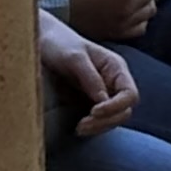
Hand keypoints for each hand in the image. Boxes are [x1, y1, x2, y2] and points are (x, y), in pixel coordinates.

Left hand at [36, 13, 135, 135]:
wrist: (41, 42)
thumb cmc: (58, 44)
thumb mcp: (74, 58)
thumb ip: (90, 77)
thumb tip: (103, 100)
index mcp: (115, 68)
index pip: (129, 94)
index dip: (116, 106)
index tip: (94, 112)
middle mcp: (113, 82)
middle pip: (124, 110)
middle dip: (106, 121)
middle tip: (82, 126)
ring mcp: (102, 93)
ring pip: (113, 118)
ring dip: (99, 127)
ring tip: (79, 129)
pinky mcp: (88, 102)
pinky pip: (98, 120)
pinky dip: (92, 126)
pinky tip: (78, 127)